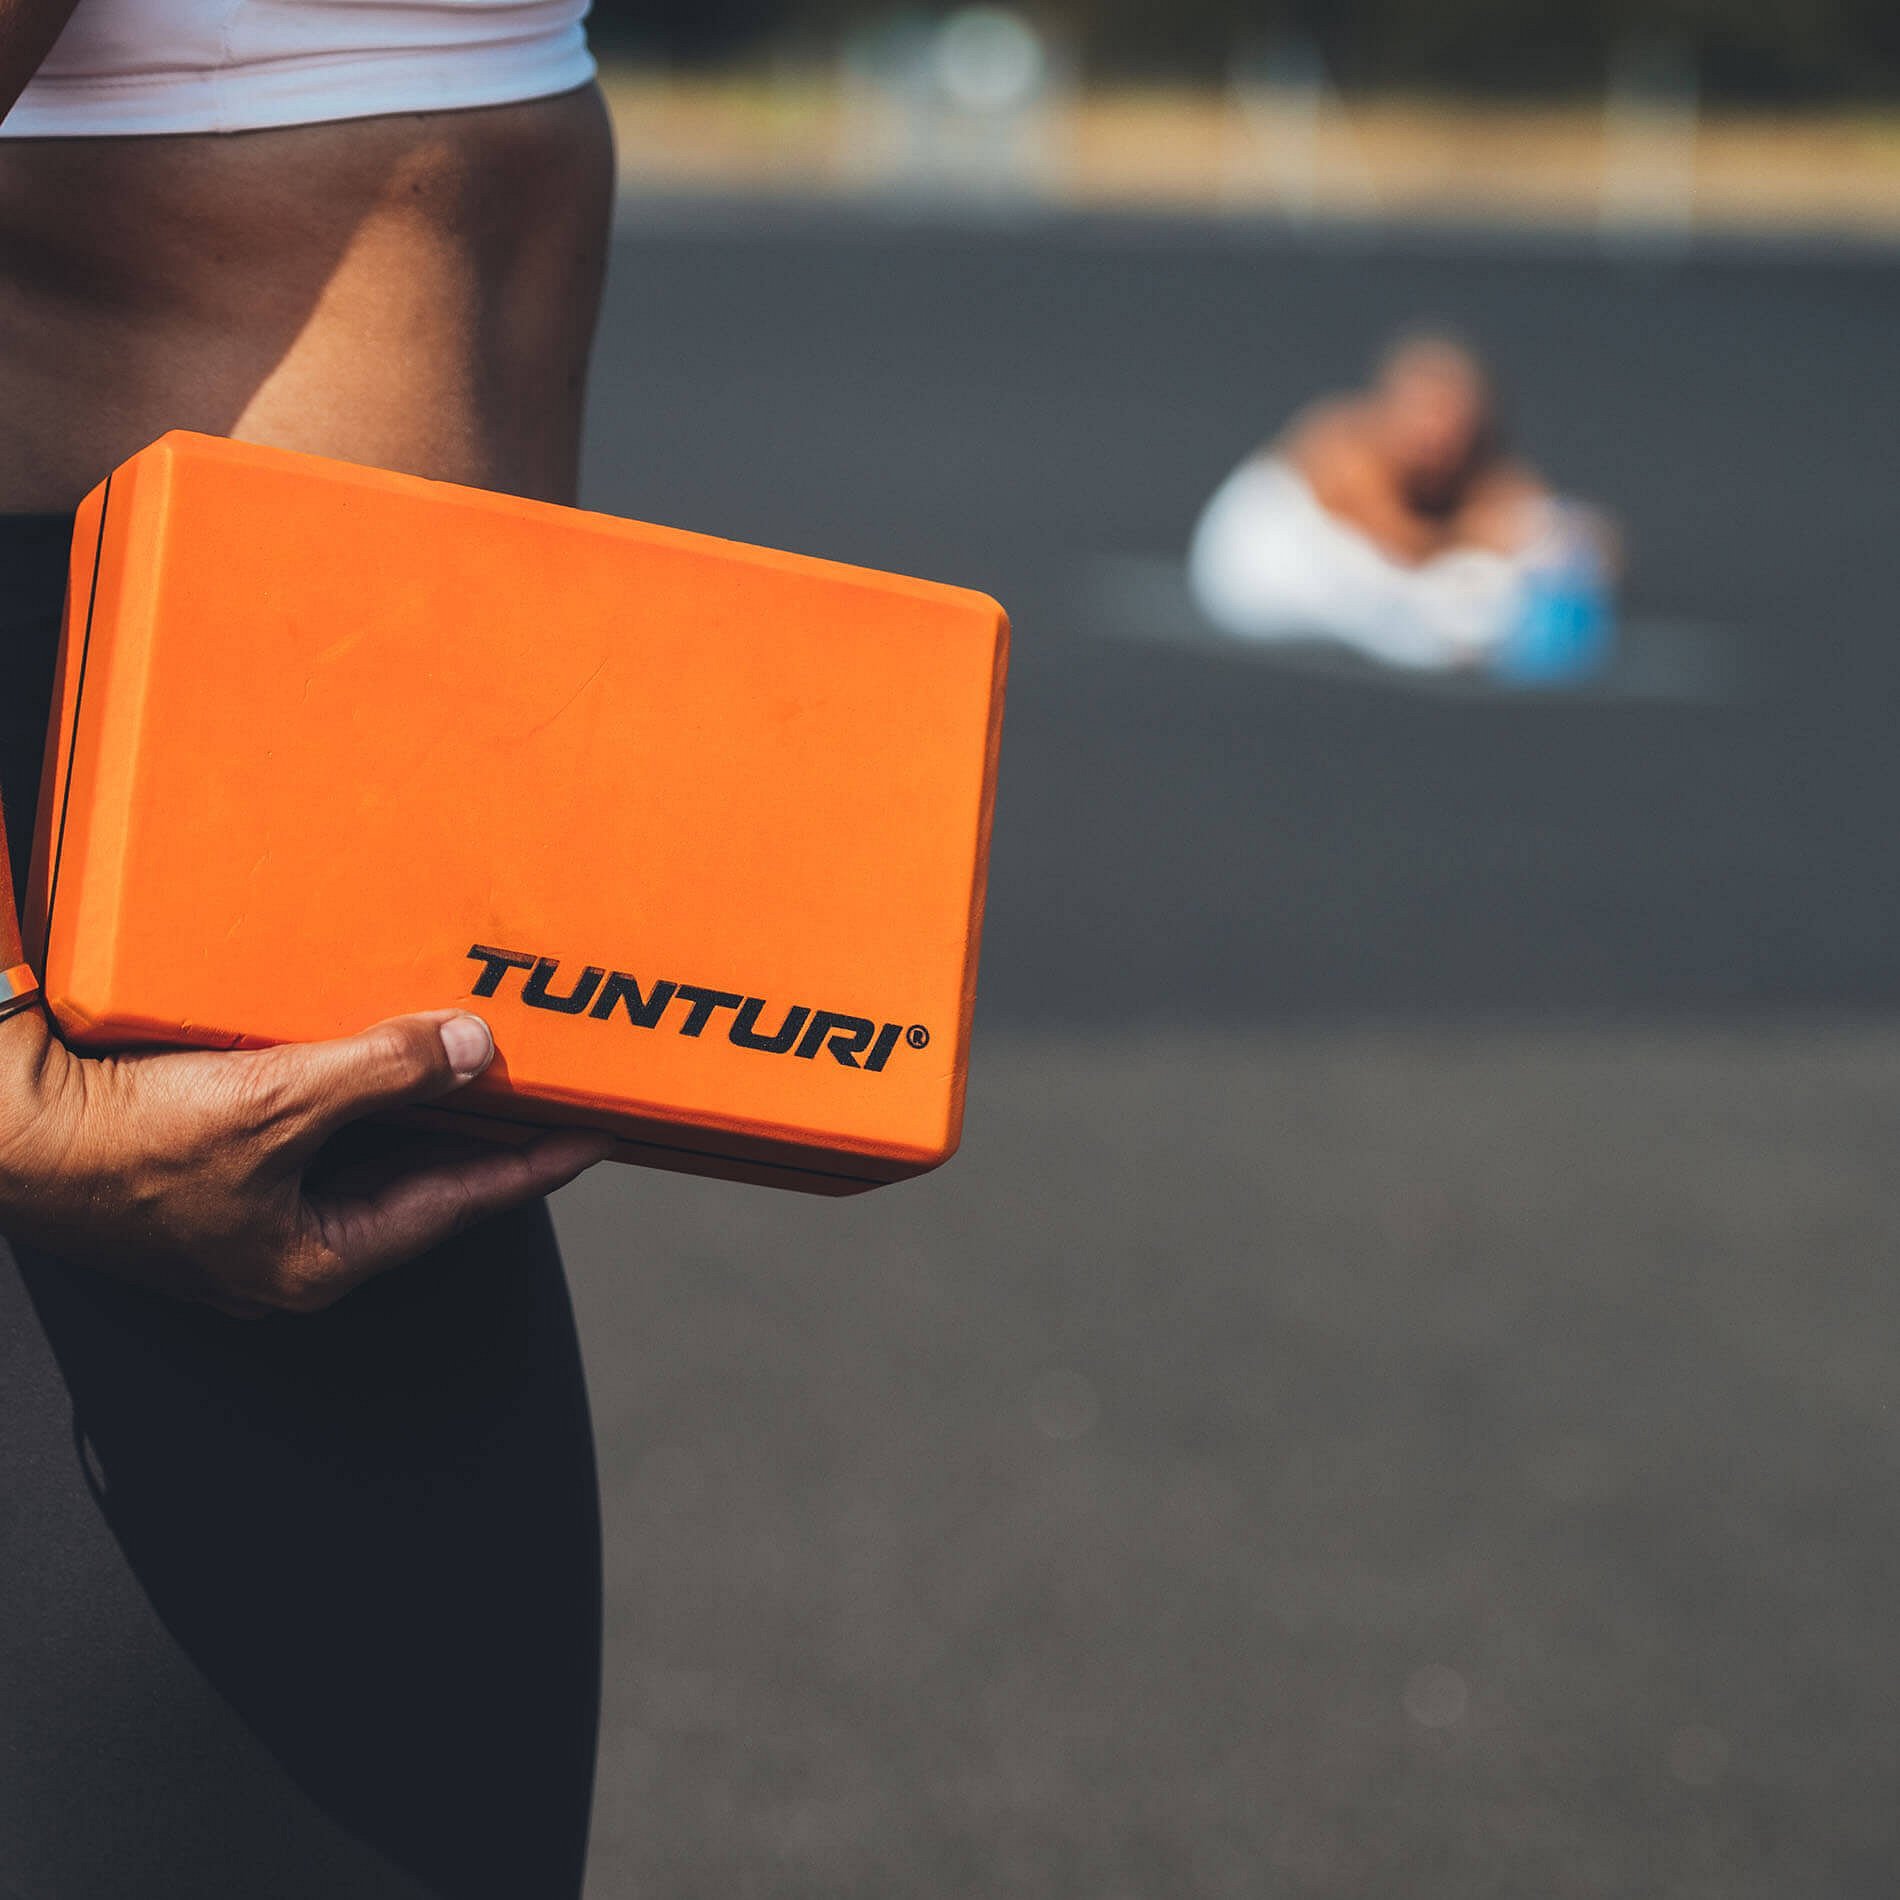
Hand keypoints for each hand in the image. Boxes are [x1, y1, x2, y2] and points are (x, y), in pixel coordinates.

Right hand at [0, 1006, 611, 1314]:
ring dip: (422, 1111)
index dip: (533, 1165)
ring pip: (369, 1159)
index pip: (460, 1204)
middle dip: (483, 1137)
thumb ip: (381, 1073)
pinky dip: (360, 1097)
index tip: (593, 1137)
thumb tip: (467, 1048)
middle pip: (421, 1184)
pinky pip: (320, 1136)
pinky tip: (377, 1056)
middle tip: (548, 1096)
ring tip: (480, 1067)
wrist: (6, 1130)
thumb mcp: (276, 1102)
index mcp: (319, 1259)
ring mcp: (255, 1217)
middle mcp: (293, 1249)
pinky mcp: (222, 1175)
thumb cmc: (120, 1147)